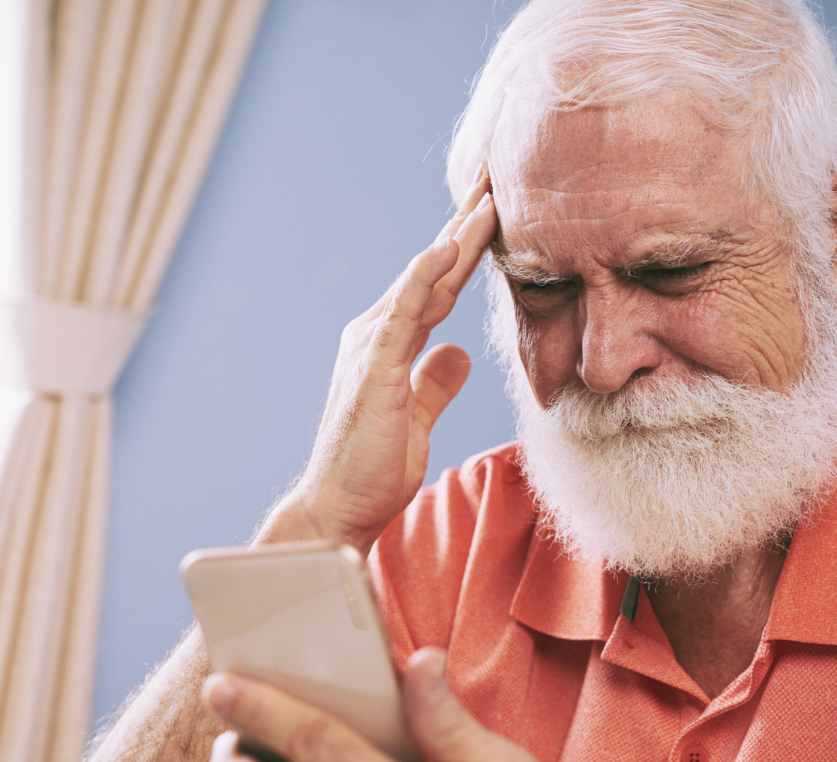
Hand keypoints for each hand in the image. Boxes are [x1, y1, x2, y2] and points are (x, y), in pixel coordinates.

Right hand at [261, 171, 497, 553]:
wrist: (337, 507)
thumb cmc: (371, 469)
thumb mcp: (418, 420)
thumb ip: (434, 383)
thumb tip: (456, 355)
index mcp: (392, 344)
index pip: (440, 286)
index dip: (469, 248)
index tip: (498, 211)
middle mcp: (378, 335)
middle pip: (433, 270)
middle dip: (465, 225)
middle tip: (497, 179)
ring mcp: (372, 348)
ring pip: (422, 281)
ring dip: (455, 239)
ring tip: (487, 198)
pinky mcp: (373, 368)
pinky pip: (402, 313)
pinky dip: (423, 278)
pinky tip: (445, 249)